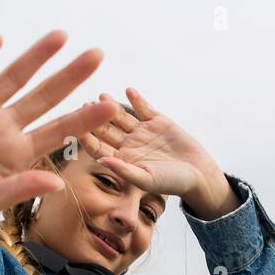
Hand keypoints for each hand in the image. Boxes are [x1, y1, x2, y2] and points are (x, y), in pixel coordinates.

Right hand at [0, 30, 119, 226]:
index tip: (110, 106)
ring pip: (12, 77)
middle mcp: (1, 127)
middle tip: (98, 55)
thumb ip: (19, 189)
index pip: (57, 131)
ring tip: (61, 35)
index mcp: (16, 153)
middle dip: (70, 77)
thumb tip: (57, 183)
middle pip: (44, 97)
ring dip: (35, 56)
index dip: (83, 119)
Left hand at [77, 87, 227, 208]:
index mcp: (122, 160)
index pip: (99, 148)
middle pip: (106, 128)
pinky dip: (137, 99)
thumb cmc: (171, 183)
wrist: (197, 173)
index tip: (77, 130)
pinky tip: (129, 91)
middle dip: (95, 118)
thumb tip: (102, 160)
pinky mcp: (157, 120)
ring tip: (102, 95)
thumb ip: (124, 170)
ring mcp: (141, 131)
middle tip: (84, 105)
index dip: (88, 139)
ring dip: (111, 105)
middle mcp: (128, 144)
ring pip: (121, 116)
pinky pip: (144, 107)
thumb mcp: (147, 179)